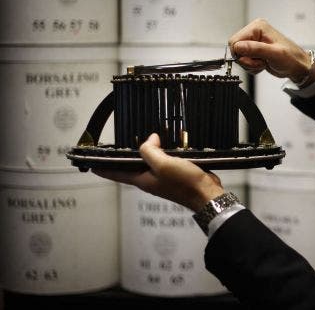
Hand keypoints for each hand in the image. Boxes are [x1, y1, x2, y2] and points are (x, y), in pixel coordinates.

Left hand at [92, 133, 224, 211]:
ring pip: (148, 161)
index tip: (89, 161)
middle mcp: (149, 179)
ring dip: (145, 150)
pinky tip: (166, 143)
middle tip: (116, 142)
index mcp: (141, 179)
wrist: (207, 194)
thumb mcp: (163, 164)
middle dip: (123, 155)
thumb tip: (149, 139)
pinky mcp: (175, 173)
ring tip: (142, 136)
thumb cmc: (184, 183)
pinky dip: (162, 151)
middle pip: (131, 166)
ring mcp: (162, 177)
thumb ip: (150, 151)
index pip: (114, 173)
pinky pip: (164, 160)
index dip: (101, 167)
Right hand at [229, 18, 314, 84]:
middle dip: (247, 60)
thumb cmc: (292, 58)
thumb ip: (256, 49)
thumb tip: (239, 47)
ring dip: (250, 64)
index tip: (255, 58)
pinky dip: (251, 66)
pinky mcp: (254, 51)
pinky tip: (262, 64)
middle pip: (235, 49)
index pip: (235, 41)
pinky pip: (243, 61)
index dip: (242, 54)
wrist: (298, 67)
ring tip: (263, 63)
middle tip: (260, 62)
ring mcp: (253, 42)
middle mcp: (254, 32)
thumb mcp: (274, 54)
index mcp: (257, 27)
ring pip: (239, 57)